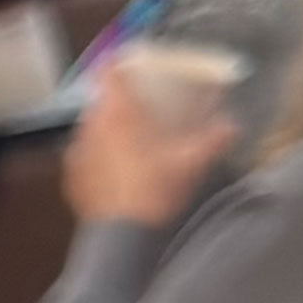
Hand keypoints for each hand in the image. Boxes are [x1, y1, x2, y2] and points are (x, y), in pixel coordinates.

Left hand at [67, 48, 245, 232]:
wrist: (122, 237)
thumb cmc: (156, 189)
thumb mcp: (193, 163)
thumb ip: (214, 138)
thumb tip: (232, 126)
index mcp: (118, 112)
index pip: (109, 71)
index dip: (121, 64)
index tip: (137, 67)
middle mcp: (90, 126)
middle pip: (102, 100)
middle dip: (122, 101)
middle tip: (145, 108)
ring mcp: (76, 152)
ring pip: (92, 128)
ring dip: (110, 129)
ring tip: (134, 141)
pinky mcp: (70, 178)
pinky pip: (85, 155)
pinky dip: (100, 155)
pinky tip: (118, 169)